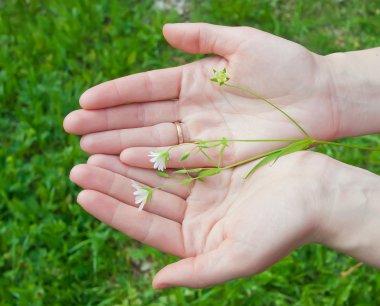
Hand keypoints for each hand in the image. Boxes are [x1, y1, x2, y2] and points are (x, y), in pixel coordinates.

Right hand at [64, 23, 338, 168]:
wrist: (318, 98)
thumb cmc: (285, 65)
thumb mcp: (242, 43)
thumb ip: (203, 37)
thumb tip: (164, 32)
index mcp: (194, 80)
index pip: (145, 88)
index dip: (115, 94)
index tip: (84, 100)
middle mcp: (192, 109)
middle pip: (141, 117)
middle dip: (106, 122)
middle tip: (71, 129)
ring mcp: (202, 134)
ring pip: (153, 139)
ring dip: (119, 143)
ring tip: (87, 148)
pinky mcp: (217, 155)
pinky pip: (178, 158)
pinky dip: (152, 159)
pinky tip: (124, 159)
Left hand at [69, 151, 379, 287]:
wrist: (317, 195)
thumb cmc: (282, 229)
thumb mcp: (238, 257)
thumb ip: (196, 273)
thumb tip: (155, 284)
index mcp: (195, 242)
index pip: (145, 225)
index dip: (113, 210)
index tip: (83, 194)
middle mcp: (195, 217)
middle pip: (145, 198)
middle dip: (112, 183)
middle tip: (79, 167)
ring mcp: (202, 191)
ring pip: (155, 176)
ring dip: (126, 164)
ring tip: (94, 151)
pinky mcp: (213, 169)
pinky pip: (176, 157)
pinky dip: (153, 150)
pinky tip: (130, 140)